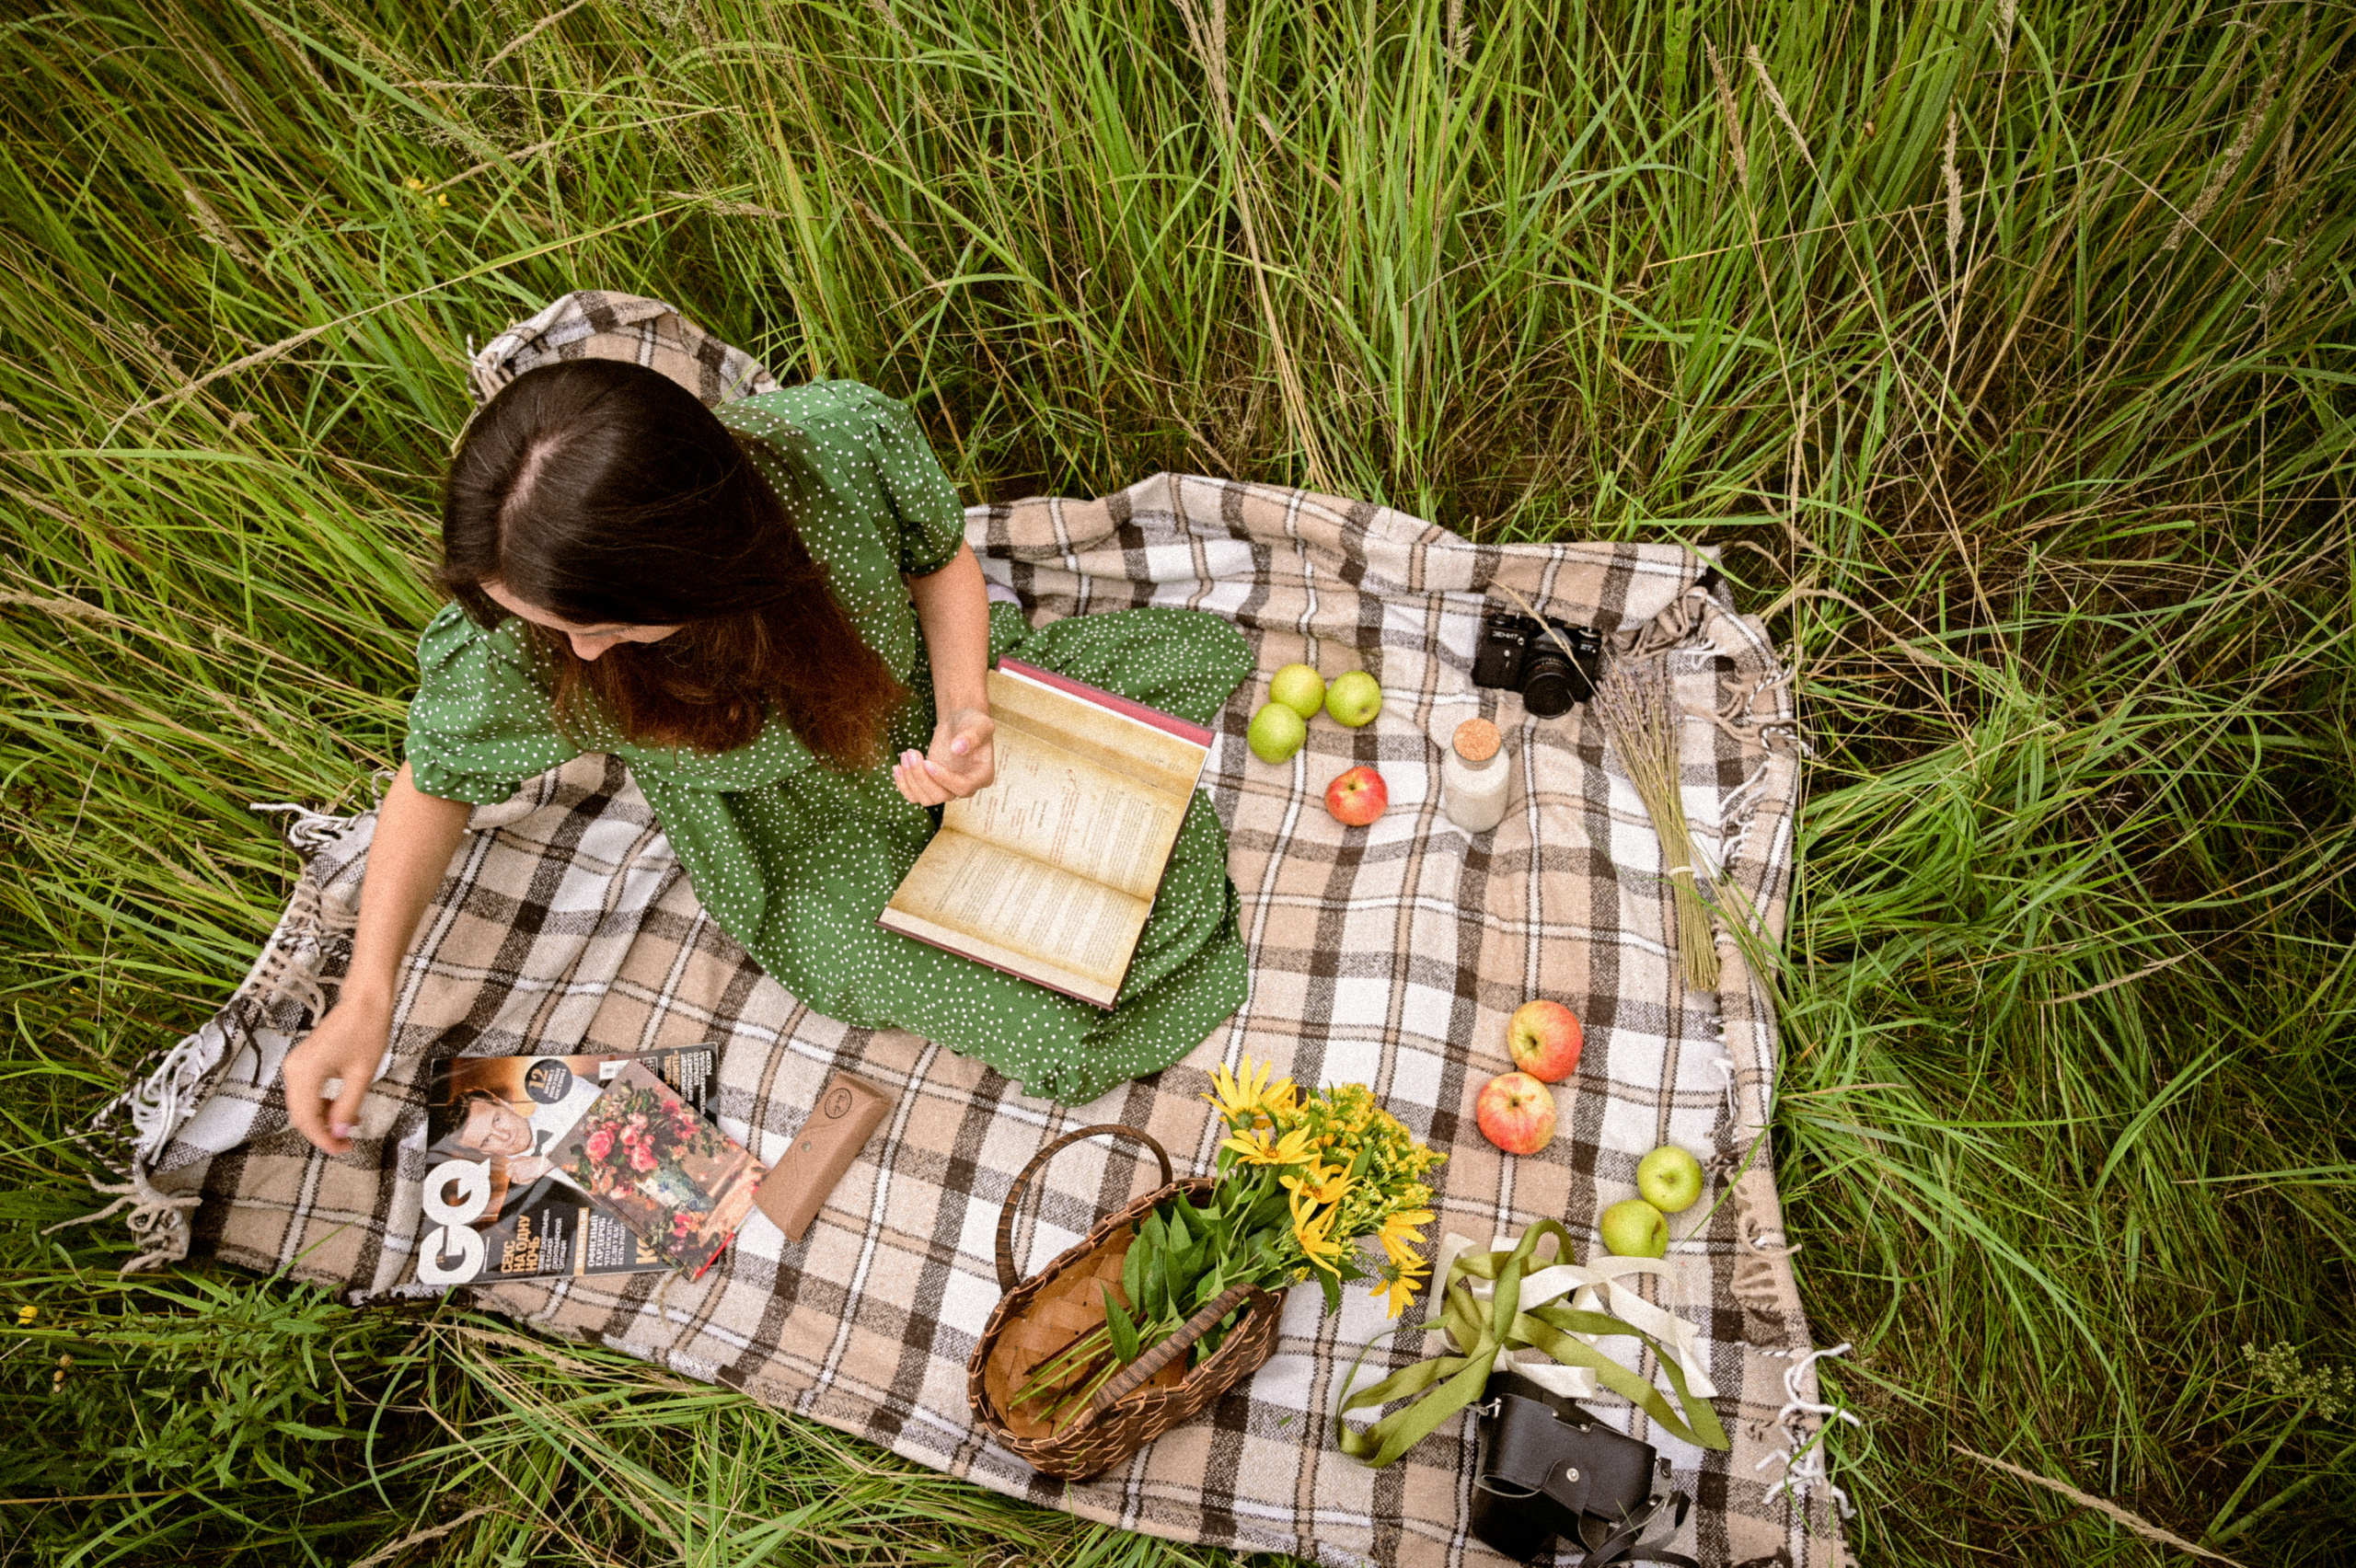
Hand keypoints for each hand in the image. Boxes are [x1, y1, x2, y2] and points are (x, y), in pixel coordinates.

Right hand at [278, 996, 391, 1155]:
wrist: (364, 1002)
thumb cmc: (366, 1030)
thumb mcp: (362, 1074)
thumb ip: (348, 1106)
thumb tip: (339, 1132)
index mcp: (305, 1072)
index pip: (307, 1119)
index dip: (324, 1139)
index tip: (342, 1149)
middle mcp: (294, 1069)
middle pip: (300, 1115)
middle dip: (322, 1132)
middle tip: (346, 1143)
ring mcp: (296, 1065)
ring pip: (303, 1106)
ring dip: (323, 1119)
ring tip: (350, 1125)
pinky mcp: (304, 1062)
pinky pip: (307, 1092)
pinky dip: (322, 1105)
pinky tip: (342, 1109)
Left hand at [892, 706, 994, 805]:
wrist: (958, 723)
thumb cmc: (971, 722)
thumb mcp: (978, 723)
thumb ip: (971, 735)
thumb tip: (958, 748)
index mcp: (982, 776)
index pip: (963, 788)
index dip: (945, 779)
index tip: (929, 762)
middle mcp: (966, 787)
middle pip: (941, 796)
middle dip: (922, 777)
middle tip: (911, 752)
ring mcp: (947, 789)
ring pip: (926, 798)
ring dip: (911, 779)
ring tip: (906, 754)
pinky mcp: (932, 785)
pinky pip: (915, 796)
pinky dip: (904, 785)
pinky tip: (897, 767)